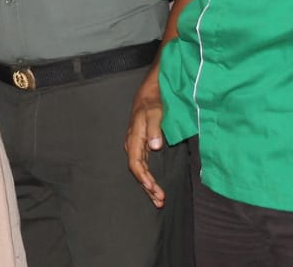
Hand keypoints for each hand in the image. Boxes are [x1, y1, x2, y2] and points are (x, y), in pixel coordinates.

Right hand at [124, 72, 166, 207]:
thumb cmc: (152, 101)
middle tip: (160, 200)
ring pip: (140, 170)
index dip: (143, 177)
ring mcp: (137, 146)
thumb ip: (155, 128)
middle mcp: (133, 144)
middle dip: (147, 187)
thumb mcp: (155, 111)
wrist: (150, 92)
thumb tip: (154, 146)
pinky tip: (154, 187)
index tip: (153, 188)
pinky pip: (143, 165)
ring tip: (159, 200)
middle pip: (137, 170)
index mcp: (134, 137)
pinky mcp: (142, 146)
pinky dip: (149, 178)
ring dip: (148, 186)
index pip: (135, 163)